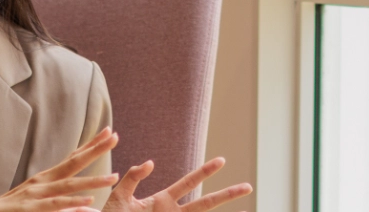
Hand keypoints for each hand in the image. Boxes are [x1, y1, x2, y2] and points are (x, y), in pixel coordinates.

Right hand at [0, 127, 122, 211]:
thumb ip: (58, 200)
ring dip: (92, 180)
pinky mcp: (30, 209)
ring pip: (68, 185)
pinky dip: (72, 202)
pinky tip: (89, 201)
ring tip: (114, 176)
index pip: (71, 158)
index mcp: (43, 180)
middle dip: (95, 150)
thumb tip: (81, 201)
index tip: (108, 132)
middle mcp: (40, 183)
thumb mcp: (36, 202)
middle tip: (115, 136)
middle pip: (72, 163)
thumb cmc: (7, 211)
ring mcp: (35, 195)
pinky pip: (55, 205)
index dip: (89, 145)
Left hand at [102, 157, 253, 211]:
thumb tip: (151, 163)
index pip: (188, 183)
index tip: (222, 161)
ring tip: (245, 210)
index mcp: (162, 202)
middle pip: (206, 203)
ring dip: (223, 211)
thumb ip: (133, 178)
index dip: (205, 172)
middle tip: (248, 186)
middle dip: (226, 195)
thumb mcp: (120, 196)